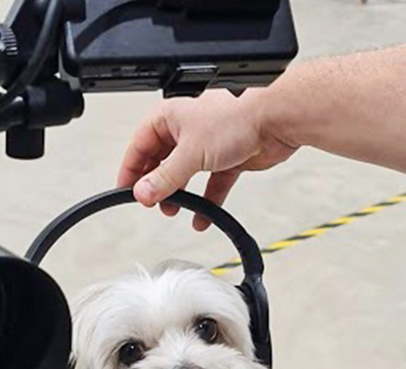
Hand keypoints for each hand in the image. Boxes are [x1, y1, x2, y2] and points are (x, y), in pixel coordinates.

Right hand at [117, 88, 296, 229]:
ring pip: (185, 173)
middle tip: (152, 203)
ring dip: (179, 194)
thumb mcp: (190, 152)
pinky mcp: (228, 157)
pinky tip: (202, 216)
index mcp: (170, 117)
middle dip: (156, 185)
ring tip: (174, 209)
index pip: (139, 146)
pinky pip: (211, 183)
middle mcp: (187, 128)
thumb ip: (164, 178)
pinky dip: (206, 200)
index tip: (127, 192)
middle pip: (161, 161)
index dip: (131, 170)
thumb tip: (143, 193)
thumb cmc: (238, 115)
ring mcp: (208, 143)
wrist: (278, 116)